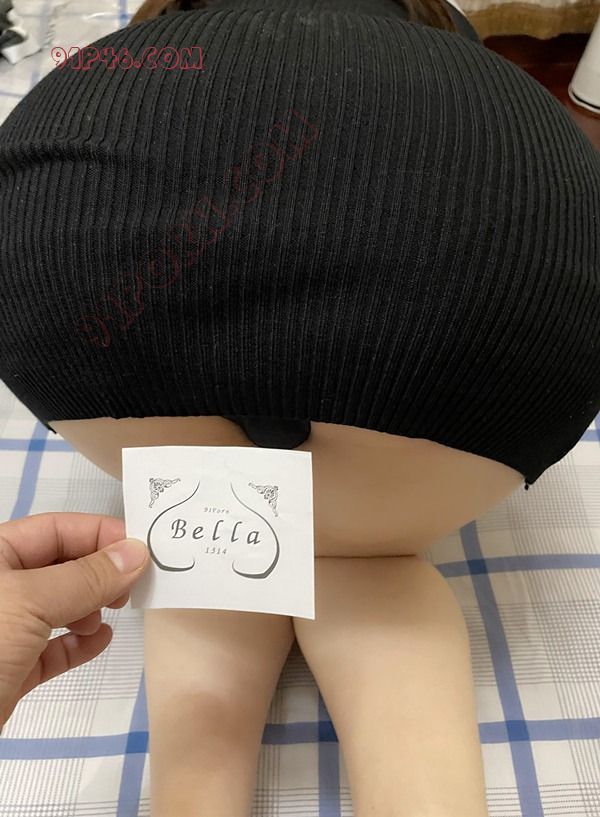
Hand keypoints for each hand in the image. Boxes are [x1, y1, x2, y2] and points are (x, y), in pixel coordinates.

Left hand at [0, 512, 148, 729]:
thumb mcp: (30, 601)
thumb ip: (86, 576)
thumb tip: (137, 552)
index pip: (57, 529)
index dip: (100, 534)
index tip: (142, 549)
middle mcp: (0, 587)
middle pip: (62, 565)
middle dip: (99, 571)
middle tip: (133, 586)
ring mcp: (4, 630)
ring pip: (60, 605)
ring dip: (91, 606)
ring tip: (110, 615)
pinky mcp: (9, 670)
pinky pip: (53, 647)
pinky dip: (79, 643)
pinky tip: (99, 640)